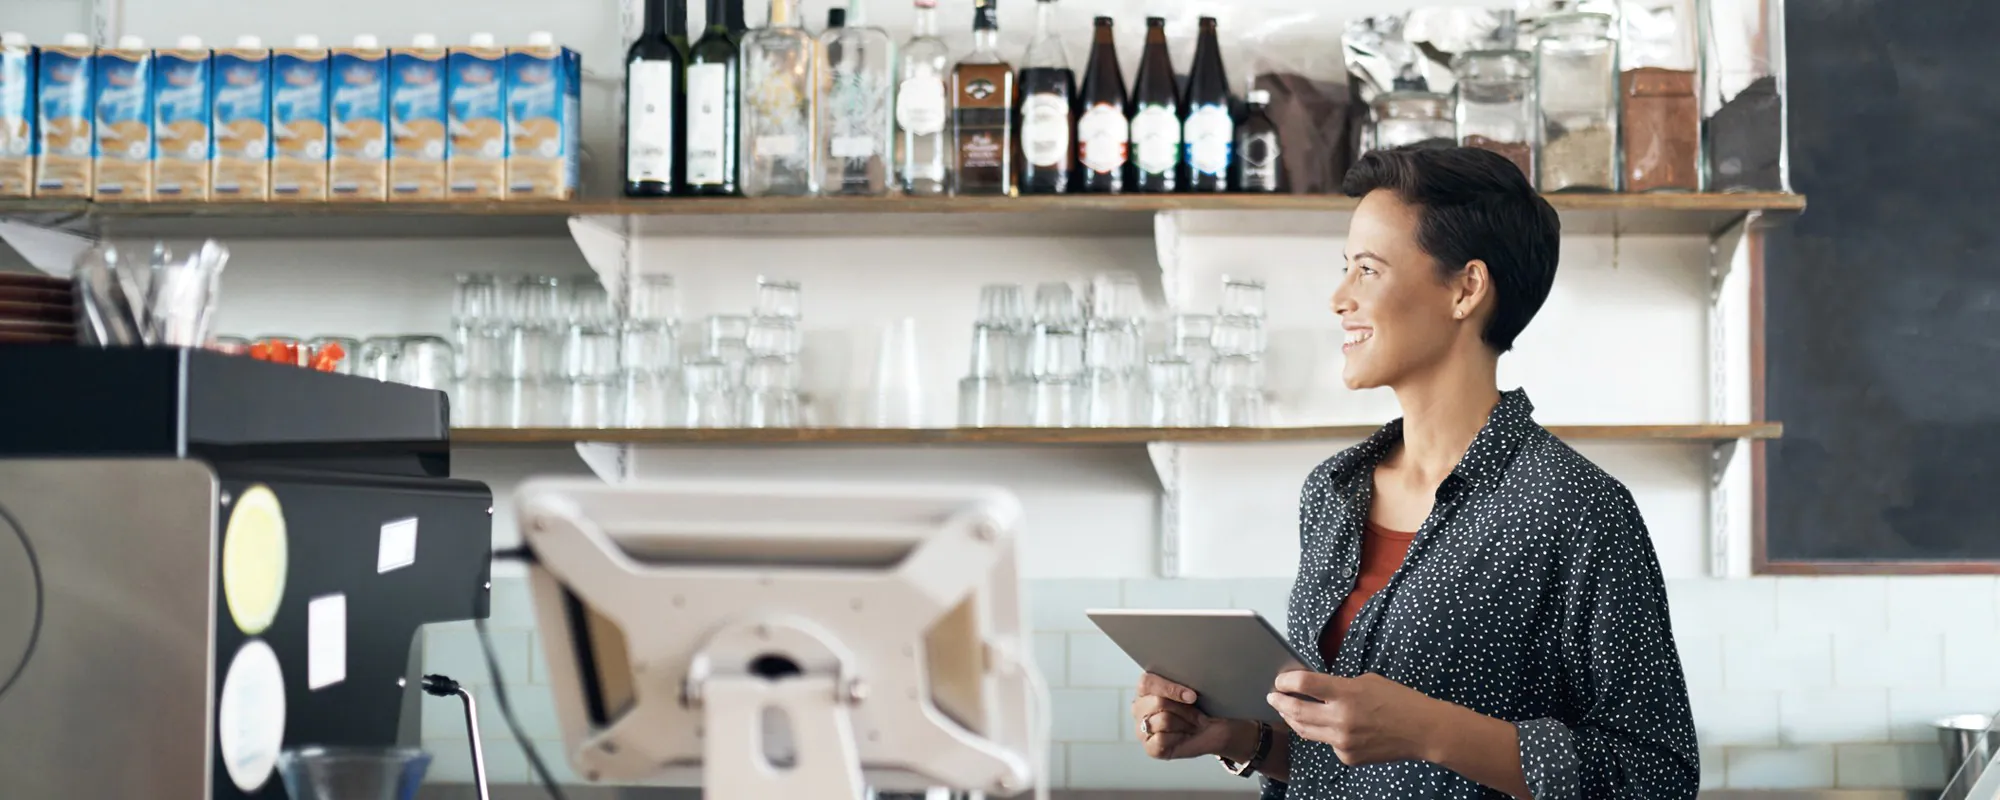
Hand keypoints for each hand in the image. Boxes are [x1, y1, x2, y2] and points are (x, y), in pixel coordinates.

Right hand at [1132, 673, 1237, 760]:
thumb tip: (1187, 690)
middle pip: (1158, 702)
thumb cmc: (1200, 708)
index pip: (1147, 682)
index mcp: (1145, 689)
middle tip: (1199, 714)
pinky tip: (1184, 736)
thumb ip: (1184, 682)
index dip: (1170, 688)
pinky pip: (1161, 739)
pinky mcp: (1150, 747)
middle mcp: (1139, 708)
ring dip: (1185, 723)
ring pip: (1164, 720)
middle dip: (1184, 709)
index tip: (1192, 696)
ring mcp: (1142, 729)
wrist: (1213, 731)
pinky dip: (1179, 737)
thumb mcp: (1191, 690)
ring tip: (1194, 725)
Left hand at [1267, 671, 1445, 765]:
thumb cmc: (1398, 700)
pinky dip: (1324, 733)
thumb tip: (1313, 687)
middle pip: (1296, 711)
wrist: (1422, 731)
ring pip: (1305, 730)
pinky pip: (1327, 742)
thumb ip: (1339, 685)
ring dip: (1293, 719)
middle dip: (1280, 702)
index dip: (1286, 681)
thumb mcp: (1367, 681)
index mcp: (1346, 694)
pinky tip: (1331, 726)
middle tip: (1273, 697)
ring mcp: (1342, 741)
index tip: (1280, 681)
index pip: (1304, 684)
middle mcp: (1340, 719)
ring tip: (1288, 711)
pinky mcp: (1347, 756)